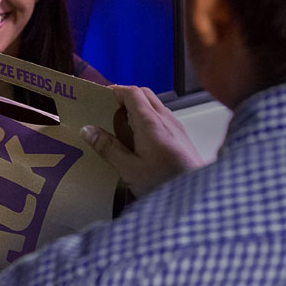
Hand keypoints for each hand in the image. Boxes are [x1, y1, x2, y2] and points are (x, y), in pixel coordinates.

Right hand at [82, 85, 204, 197]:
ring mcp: (176, 127)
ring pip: (154, 106)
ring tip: (120, 127)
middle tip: (108, 111)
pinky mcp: (181, 138)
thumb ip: (109, 148)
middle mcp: (165, 119)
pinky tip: (139, 141)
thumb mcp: (130, 169)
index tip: (100, 97)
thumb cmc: (165, 182)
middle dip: (125, 98)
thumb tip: (88, 130)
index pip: (132, 92)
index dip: (115, 91)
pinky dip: (147, 120)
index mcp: (150, 122)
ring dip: (136, 109)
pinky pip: (162, 118)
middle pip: (144, 95)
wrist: (197, 194)